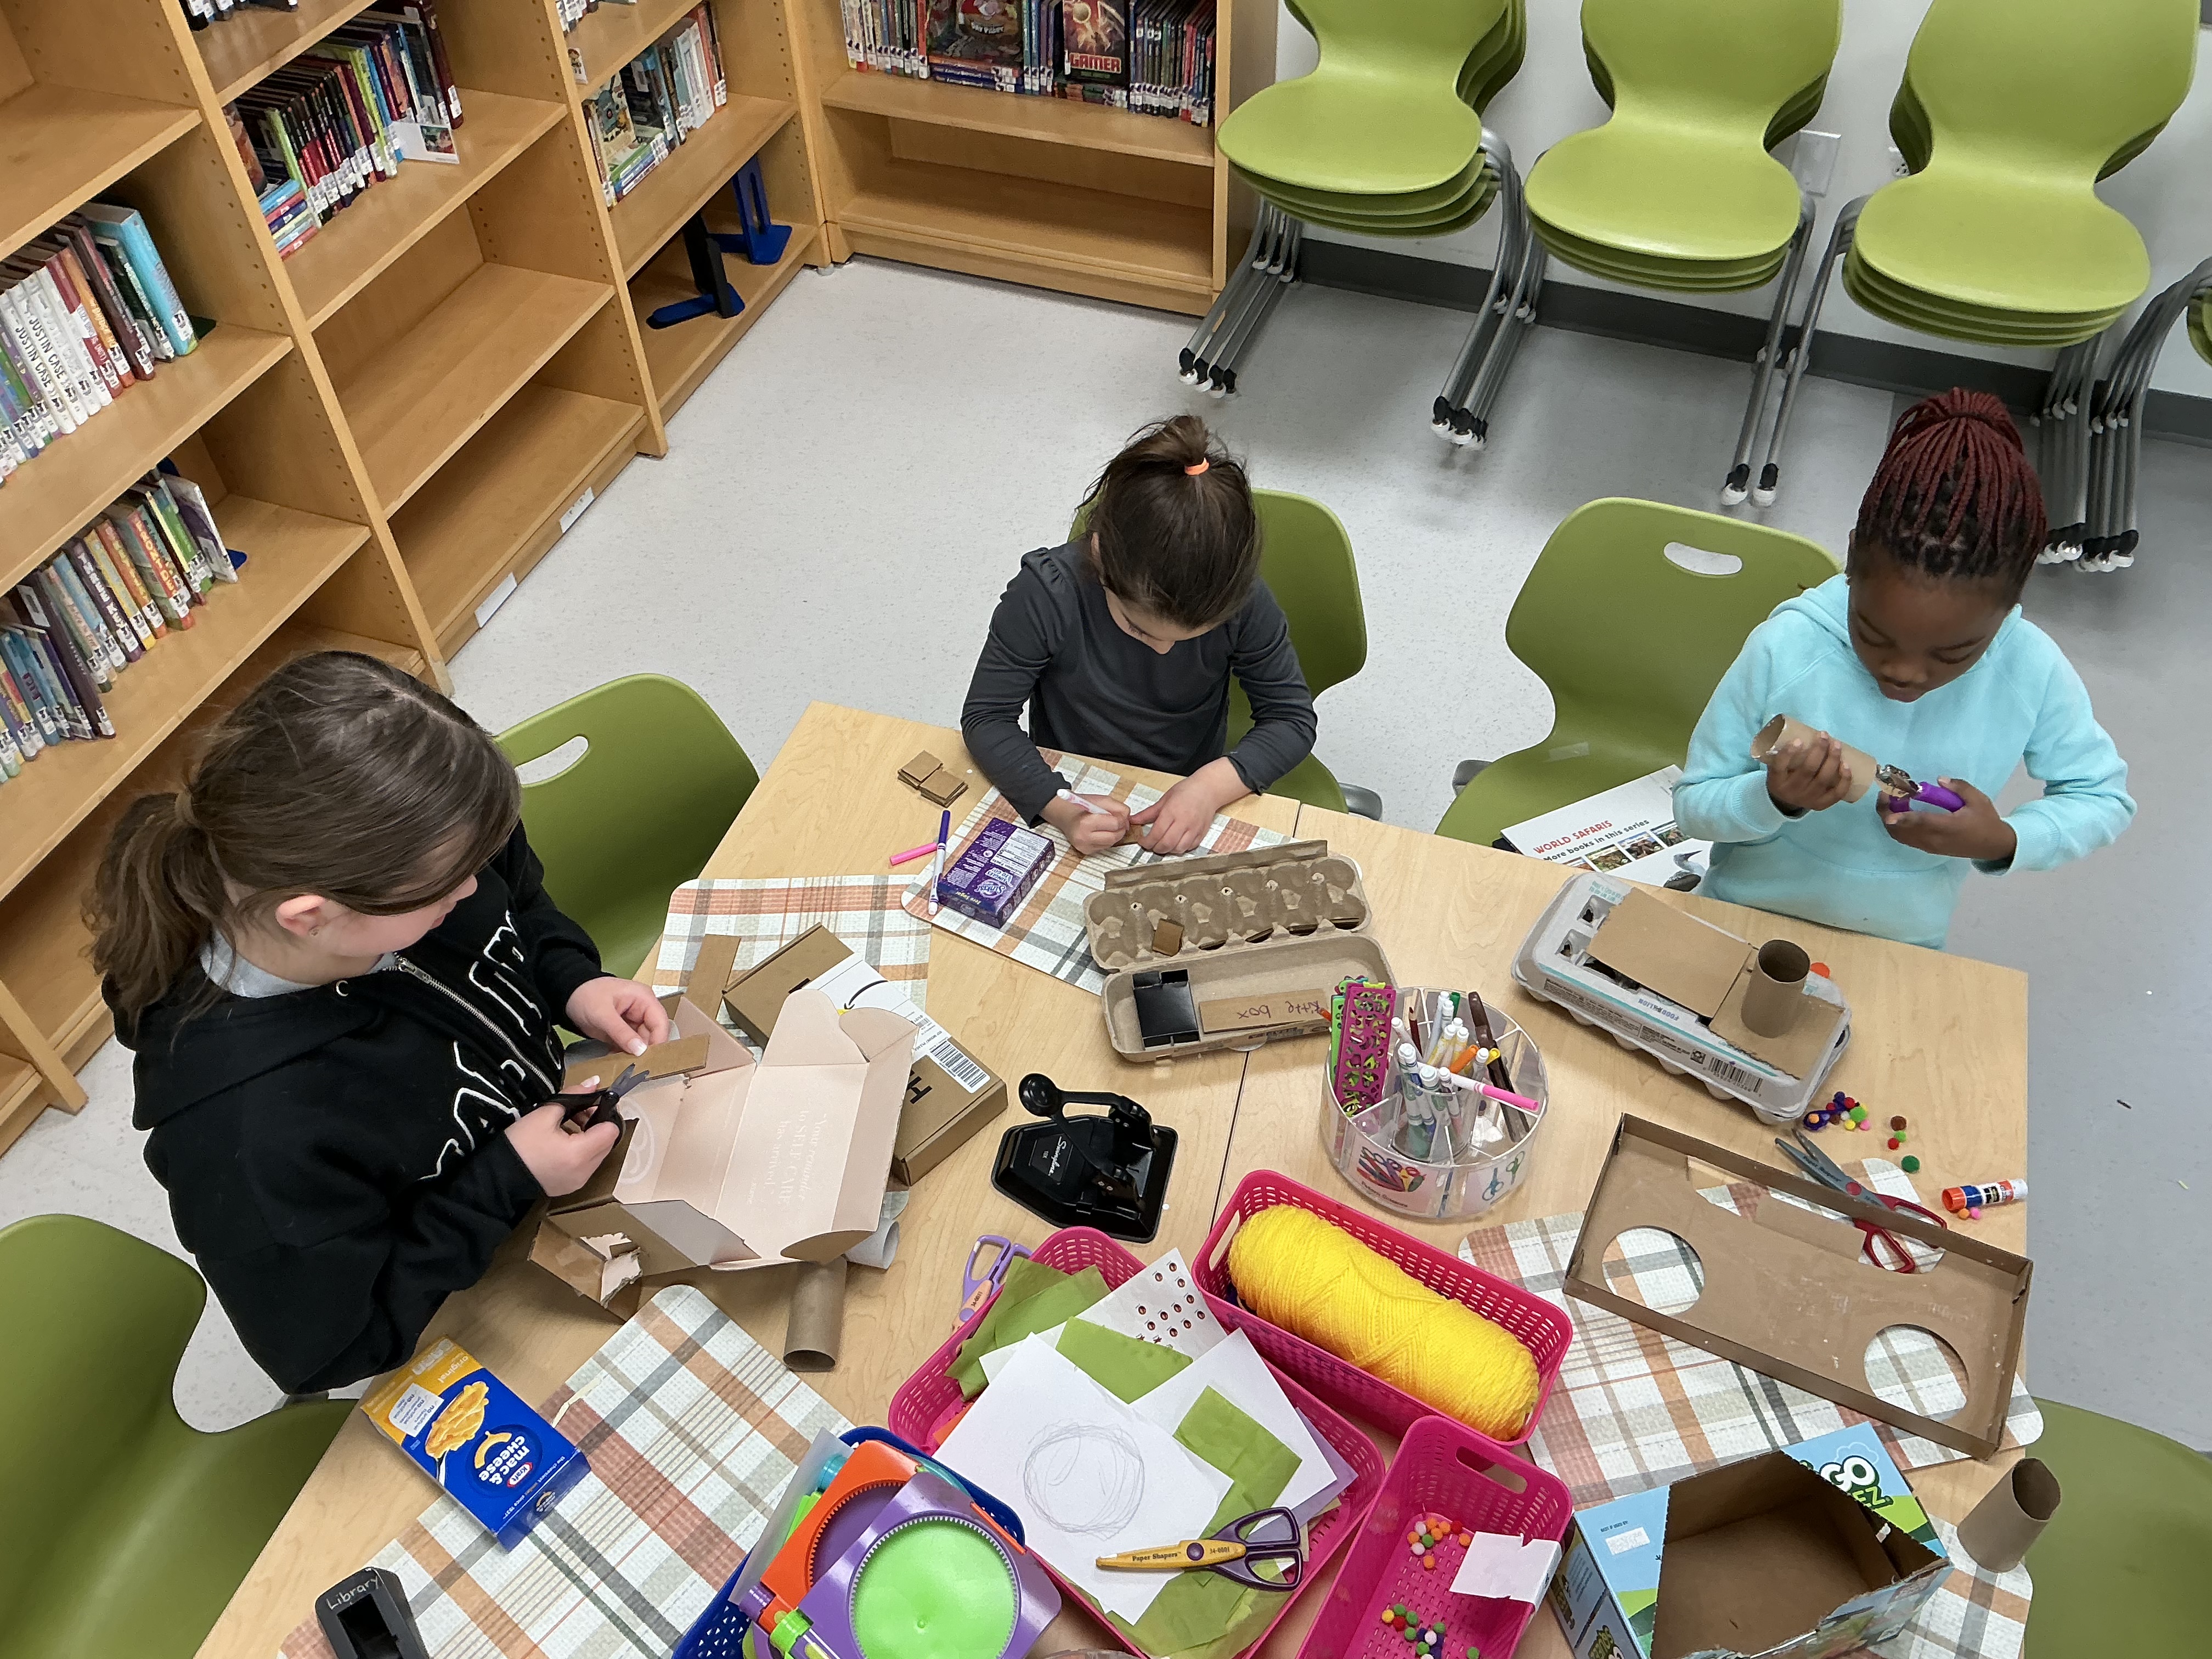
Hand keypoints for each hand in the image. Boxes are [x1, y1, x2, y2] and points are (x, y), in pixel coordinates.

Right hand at [506, 1101, 618, 1196]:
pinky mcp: (571, 1187)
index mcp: (580, 1154)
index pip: (611, 1131)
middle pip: (607, 1143)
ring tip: (569, 1126)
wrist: (497, 1178)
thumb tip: (595, 1082)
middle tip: (578, 1112)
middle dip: (597, 1125)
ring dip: (591, 1138)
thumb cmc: (519, 1144)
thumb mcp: (543, 1115)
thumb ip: (573, 1096)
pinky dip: (583, 1152)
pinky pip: (587, 1165)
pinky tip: (564, 1142)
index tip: (590, 1104)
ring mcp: (579, 1182)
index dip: (604, 1113)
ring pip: (598, 1154)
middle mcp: (585, 1172)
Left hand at [565, 975, 669, 1055]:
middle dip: (644, 1051)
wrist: (568, 996)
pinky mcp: (624, 1031)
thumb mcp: (603, 1014)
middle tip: (635, 1066)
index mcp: (644, 999)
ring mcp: (633, 1021)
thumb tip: (640, 1050)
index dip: (658, 1041)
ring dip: (633, 1055)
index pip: (660, 1022)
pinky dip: (624, 1054)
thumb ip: (622, 1032)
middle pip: (652, 1035)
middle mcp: (642, 1010)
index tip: (650, 1059)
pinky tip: (616, 1061)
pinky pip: (630, 1046)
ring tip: (623, 1065)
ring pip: (641, 1043)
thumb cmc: (586, 995)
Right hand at [1042, 791, 1130, 854]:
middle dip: (1120, 828)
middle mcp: (1084, 837)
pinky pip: (1105, 847)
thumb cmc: (1079, 806)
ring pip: (1111, 843)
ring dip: (1115, 834)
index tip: (1120, 815)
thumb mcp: (1101, 800)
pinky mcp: (1086, 851)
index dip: (1121, 819)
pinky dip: (1107, 839)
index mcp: (1086, 822)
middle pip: (1115, 837)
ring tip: (1107, 824)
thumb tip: (1127, 818)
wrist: (1063, 814)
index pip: (1115, 824)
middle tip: (1118, 821)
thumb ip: (1118, 807)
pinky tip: (1100, 831)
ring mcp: (1084, 846)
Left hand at [1128, 758, 1247, 855]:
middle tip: (1151, 845)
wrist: (1209, 789)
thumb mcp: (1164, 799)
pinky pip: (1189, 848)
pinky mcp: (1201, 834)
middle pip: (1166, 844)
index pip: (1156, 833)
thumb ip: (1148, 813)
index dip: (1146, 842)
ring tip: (1163, 844)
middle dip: (1155, 848)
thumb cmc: (1186, 791)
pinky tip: (1176, 842)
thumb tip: (1133, 820)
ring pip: (1178, 849)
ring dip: (1168, 850)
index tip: (1142, 841)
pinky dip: (1180, 848)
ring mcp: (1194, 829)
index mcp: (1172, 812)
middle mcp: (1184, 822)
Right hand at [1764, 731, 1853, 813]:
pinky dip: (1844, 780)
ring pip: (1824, 779)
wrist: (1786, 803)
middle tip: (1825, 735)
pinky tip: (1846, 766)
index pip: (1780, 766)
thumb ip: (1783, 754)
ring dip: (1833, 760)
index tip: (1799, 740)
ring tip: (1837, 745)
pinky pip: (1836, 793)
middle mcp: (1792, 791)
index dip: (1789, 753)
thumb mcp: (1776, 767)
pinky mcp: (1821, 804)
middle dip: (1819, 750)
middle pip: (1808, 770)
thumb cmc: (1783, 777)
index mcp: (1777, 781)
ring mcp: (1808, 799)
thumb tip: (1797, 729)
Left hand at [1879, 777, 2016, 862]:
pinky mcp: (1928, 849)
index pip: (1921, 822)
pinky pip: (1906, 839)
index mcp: (1948, 827)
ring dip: (1889, 820)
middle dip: (1887, 813)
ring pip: (1901, 836)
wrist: (1993, 846)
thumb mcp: (1979, 800)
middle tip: (1885, 794)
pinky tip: (1897, 812)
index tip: (1888, 811)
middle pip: (1902, 830)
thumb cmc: (1986, 821)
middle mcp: (1935, 839)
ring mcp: (1929, 846)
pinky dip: (1896, 827)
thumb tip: (1940, 780)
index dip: (1903, 817)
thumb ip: (1960, 788)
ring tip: (1888, 801)